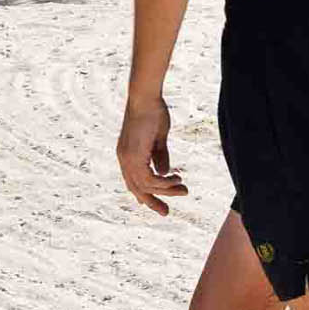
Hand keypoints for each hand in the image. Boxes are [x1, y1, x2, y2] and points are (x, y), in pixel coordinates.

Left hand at [117, 97, 185, 214]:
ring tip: (184, 190)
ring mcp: (127, 158)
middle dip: (152, 202)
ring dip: (166, 190)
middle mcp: (124, 158)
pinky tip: (177, 180)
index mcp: (127, 153)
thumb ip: (159, 155)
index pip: (134, 180)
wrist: (145, 97)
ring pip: (145, 186)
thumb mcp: (158, 138)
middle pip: (136, 188)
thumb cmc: (152, 111)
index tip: (155, 204)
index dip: (144, 193)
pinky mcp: (133, 156)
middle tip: (166, 213)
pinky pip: (149, 179)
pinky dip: (164, 183)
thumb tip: (164, 172)